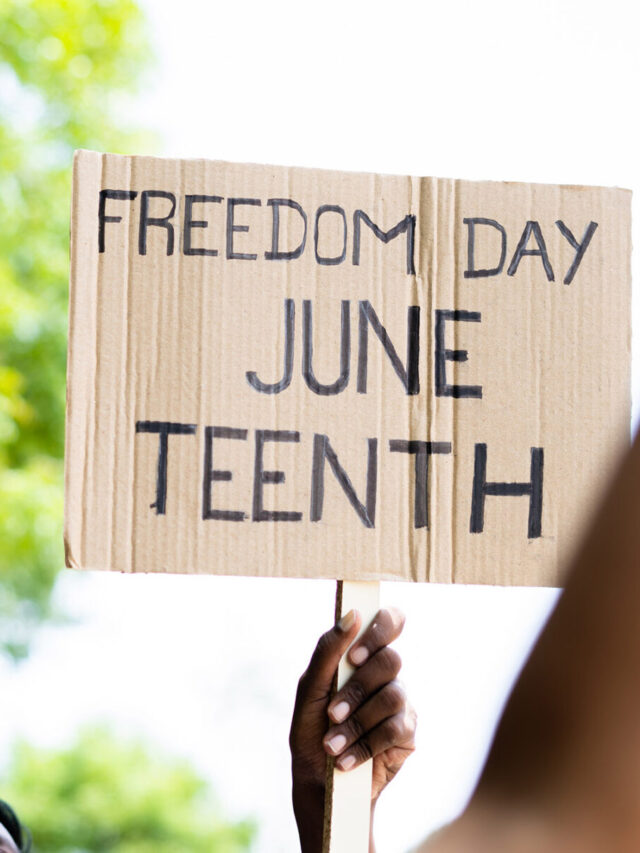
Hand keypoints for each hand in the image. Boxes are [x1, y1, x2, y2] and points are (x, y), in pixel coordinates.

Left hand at [290, 607, 415, 851]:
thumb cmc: (310, 729)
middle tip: (332, 712)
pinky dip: (365, 744)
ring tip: (331, 744)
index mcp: (363, 656)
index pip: (390, 621)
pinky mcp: (407, 734)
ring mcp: (400, 703)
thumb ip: (328, 651)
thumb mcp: (309, 689)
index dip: (382, 629)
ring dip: (356, 723)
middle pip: (391, 660)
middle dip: (358, 689)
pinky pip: (396, 728)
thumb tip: (352, 614)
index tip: (356, 655)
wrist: (317, 783)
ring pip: (393, 696)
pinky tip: (346, 759)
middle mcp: (385, 675)